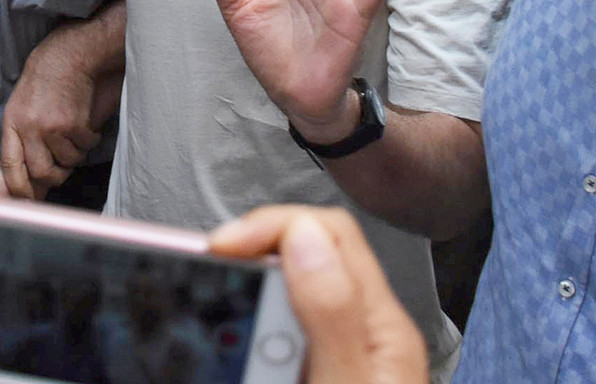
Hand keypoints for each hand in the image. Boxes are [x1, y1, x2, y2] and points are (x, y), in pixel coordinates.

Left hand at [0, 30, 121, 199]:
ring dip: (75, 154)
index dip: (18, 187)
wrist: (68, 56)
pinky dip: (89, 139)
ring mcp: (53, 126)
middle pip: (42, 171)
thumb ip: (21, 135)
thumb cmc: (44, 78)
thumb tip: (29, 170)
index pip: (10, 166)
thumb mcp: (20, 104)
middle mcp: (30, 127)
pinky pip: (85, 145)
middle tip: (62, 169)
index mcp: (12, 123)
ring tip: (75, 137)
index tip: (27, 198)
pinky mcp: (75, 123)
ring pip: (68, 160)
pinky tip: (86, 126)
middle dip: (55, 176)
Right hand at [210, 206, 427, 383]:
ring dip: (249, 300)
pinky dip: (253, 328)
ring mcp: (346, 353)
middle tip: (211, 286)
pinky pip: (284, 327)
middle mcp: (368, 334)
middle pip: (305, 257)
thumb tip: (305, 236)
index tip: (222, 247)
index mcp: (384, 330)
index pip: (331, 233)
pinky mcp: (321, 371)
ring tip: (224, 332)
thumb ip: (330, 317)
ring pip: (289, 292)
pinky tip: (240, 349)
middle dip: (251, 262)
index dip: (272, 226)